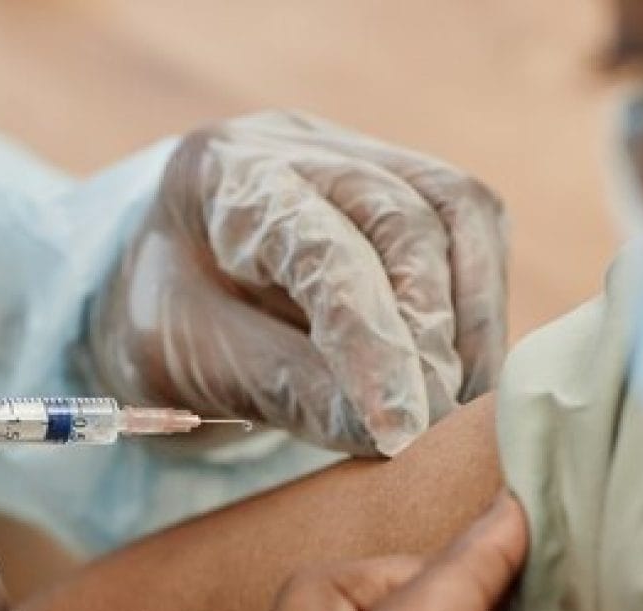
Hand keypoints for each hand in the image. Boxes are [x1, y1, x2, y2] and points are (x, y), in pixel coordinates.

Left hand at [89, 111, 506, 454]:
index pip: (315, 247)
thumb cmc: (168, 329)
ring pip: (457, 214)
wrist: (167, 288)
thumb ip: (285, 388)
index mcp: (220, 178)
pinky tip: (458, 373)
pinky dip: (475, 311)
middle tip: (428, 425)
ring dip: (468, 322)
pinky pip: (470, 233)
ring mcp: (355, 155)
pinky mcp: (402, 184)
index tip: (398, 429)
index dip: (367, 342)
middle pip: (403, 219)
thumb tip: (392, 432)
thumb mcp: (193, 367)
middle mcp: (296, 146)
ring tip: (449, 408)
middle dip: (427, 333)